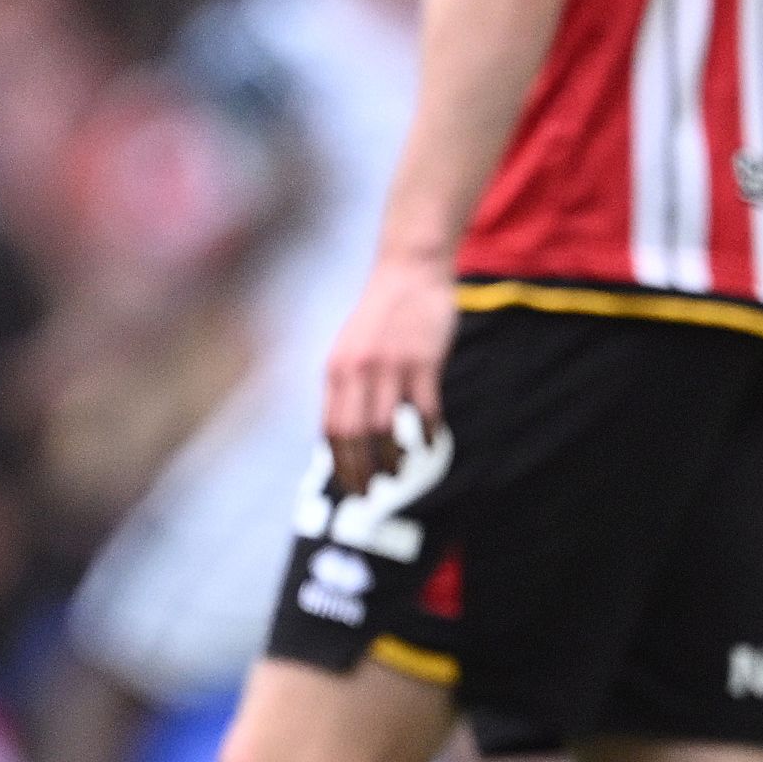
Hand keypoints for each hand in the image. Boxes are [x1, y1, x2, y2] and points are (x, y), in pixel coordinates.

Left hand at [321, 252, 457, 491]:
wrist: (409, 269)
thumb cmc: (382, 315)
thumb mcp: (351, 349)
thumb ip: (346, 386)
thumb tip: (344, 436)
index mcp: (337, 370)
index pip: (332, 429)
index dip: (339, 463)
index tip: (350, 485)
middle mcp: (358, 370)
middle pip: (355, 434)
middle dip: (361, 470)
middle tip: (372, 491)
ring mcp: (391, 365)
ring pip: (387, 427)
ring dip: (393, 456)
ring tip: (400, 470)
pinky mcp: (423, 359)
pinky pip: (424, 408)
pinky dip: (426, 432)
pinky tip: (430, 442)